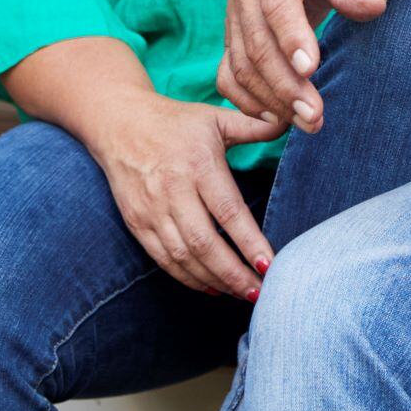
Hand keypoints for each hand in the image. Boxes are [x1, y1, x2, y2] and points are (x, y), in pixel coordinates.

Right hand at [89, 91, 284, 298]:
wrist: (119, 123)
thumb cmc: (176, 121)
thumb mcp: (216, 117)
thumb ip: (254, 126)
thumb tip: (290, 123)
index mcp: (199, 165)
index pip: (228, 212)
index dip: (249, 242)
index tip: (269, 265)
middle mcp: (174, 191)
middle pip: (205, 243)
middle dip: (234, 273)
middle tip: (262, 292)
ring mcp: (152, 210)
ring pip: (183, 257)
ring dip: (214, 280)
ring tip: (242, 294)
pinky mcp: (137, 223)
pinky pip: (163, 259)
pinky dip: (188, 278)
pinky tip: (211, 287)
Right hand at [218, 0, 388, 133]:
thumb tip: (372, 6)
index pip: (277, 4)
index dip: (291, 38)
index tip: (310, 70)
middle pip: (258, 44)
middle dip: (285, 85)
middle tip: (315, 116)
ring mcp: (233, 14)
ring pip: (242, 65)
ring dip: (271, 100)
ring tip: (307, 122)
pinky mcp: (233, 36)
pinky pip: (228, 74)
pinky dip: (247, 100)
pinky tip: (277, 119)